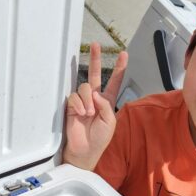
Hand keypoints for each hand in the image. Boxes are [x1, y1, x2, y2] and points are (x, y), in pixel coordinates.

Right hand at [64, 42, 127, 169]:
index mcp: (107, 101)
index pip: (114, 81)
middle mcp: (95, 98)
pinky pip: (75, 97)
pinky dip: (80, 104)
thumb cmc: (99, 138)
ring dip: (88, 100)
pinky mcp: (72, 106)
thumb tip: (94, 93)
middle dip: (95, 59)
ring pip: (84, 87)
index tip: (123, 54)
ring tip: (89, 114)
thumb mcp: (110, 122)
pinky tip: (82, 114)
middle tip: (96, 45)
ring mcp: (82, 101)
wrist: (85, 150)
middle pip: (95, 74)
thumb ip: (105, 105)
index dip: (119, 68)